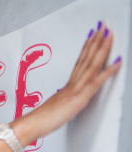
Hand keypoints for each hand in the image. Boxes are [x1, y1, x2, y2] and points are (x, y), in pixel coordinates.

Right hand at [18, 23, 120, 139]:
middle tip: (104, 27)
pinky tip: (117, 62)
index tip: (92, 36)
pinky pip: (97, 82)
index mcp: (67, 86)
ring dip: (102, 48)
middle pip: (86, 59)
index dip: (87, 48)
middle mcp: (72, 84)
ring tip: (109, 35)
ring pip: (92, 64)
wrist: (33, 124)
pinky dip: (108, 71)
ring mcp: (77, 89)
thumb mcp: (53, 108)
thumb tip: (62, 101)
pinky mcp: (80, 97)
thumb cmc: (41, 119)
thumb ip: (60, 101)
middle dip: (96, 41)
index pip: (79, 63)